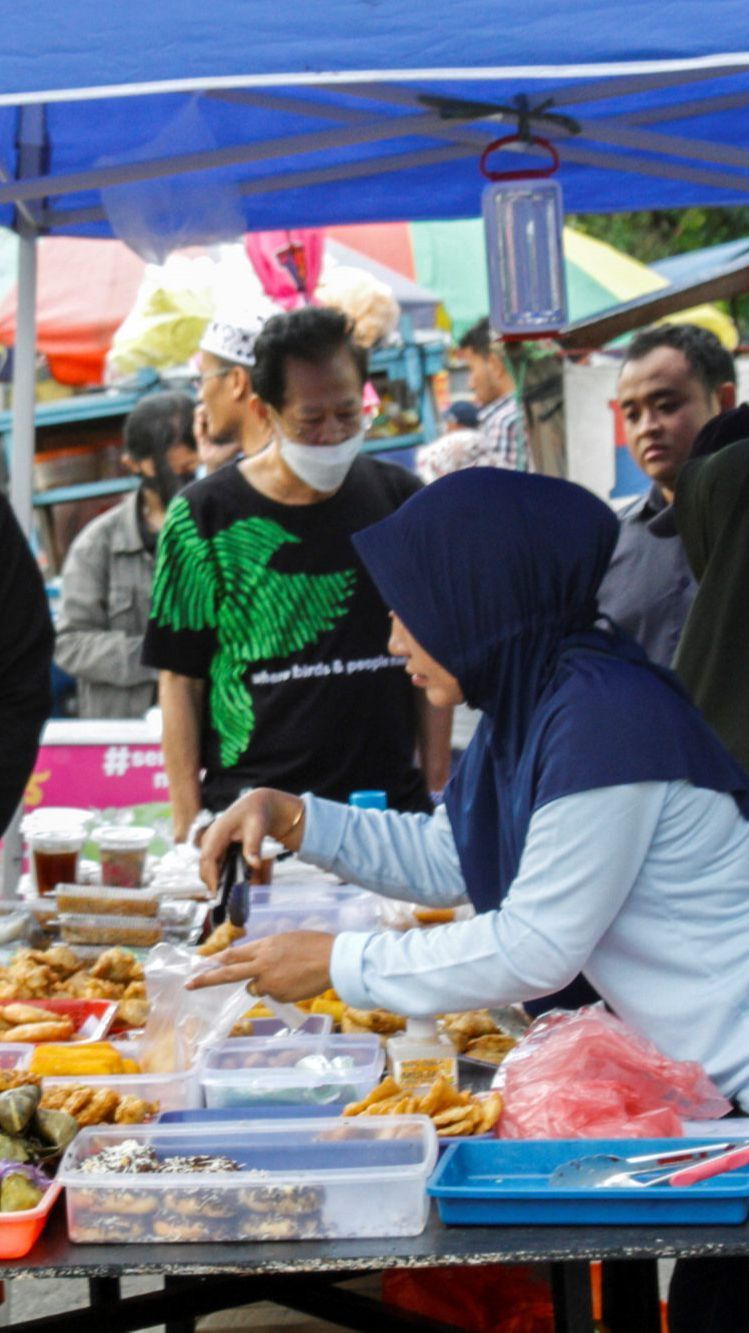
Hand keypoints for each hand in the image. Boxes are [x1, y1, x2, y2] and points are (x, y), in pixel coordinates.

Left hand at [186, 931, 333, 1001]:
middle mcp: (261, 965)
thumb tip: (258, 963)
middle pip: (228, 973)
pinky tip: (296, 982)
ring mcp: (269, 982)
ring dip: (262, 983)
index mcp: (264, 946)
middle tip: (189, 985)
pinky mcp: (280, 996)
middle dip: (206, 979)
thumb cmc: (315, 945)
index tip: (200, 964)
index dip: (215, 960)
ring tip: (288, 974)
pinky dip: (280, 990)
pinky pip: (273, 994)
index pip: (233, 954)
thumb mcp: (287, 940)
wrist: (334, 960)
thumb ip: (268, 951)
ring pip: (255, 987)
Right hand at [199, 788, 304, 891]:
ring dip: (217, 881)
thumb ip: (254, 847)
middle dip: (212, 884)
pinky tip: (233, 885)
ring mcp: (211, 844)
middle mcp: (210, 839)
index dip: (211, 877)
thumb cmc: (257, 814)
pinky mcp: (216, 848)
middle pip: (205, 867)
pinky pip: (215, 866)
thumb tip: (255, 865)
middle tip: (224, 901)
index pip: (208, 859)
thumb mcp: (257, 829)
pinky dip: (222, 876)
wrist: (257, 805)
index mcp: (217, 833)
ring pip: (208, 868)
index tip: (217, 893)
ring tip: (229, 897)